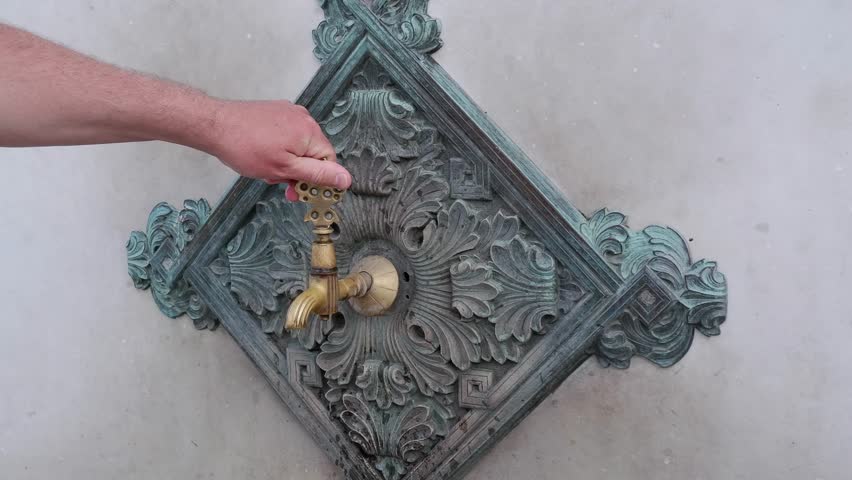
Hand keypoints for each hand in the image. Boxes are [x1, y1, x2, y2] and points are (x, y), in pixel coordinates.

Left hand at [205, 100, 350, 200]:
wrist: (215, 125)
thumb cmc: (246, 147)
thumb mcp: (285, 170)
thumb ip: (317, 175)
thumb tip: (346, 179)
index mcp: (310, 131)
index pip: (328, 161)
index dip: (315, 179)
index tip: (298, 190)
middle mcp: (304, 118)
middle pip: (313, 154)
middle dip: (296, 171)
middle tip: (276, 181)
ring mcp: (289, 113)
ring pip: (298, 147)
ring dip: (286, 162)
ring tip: (265, 167)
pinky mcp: (275, 112)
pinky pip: (286, 136)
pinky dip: (278, 149)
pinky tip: (261, 154)